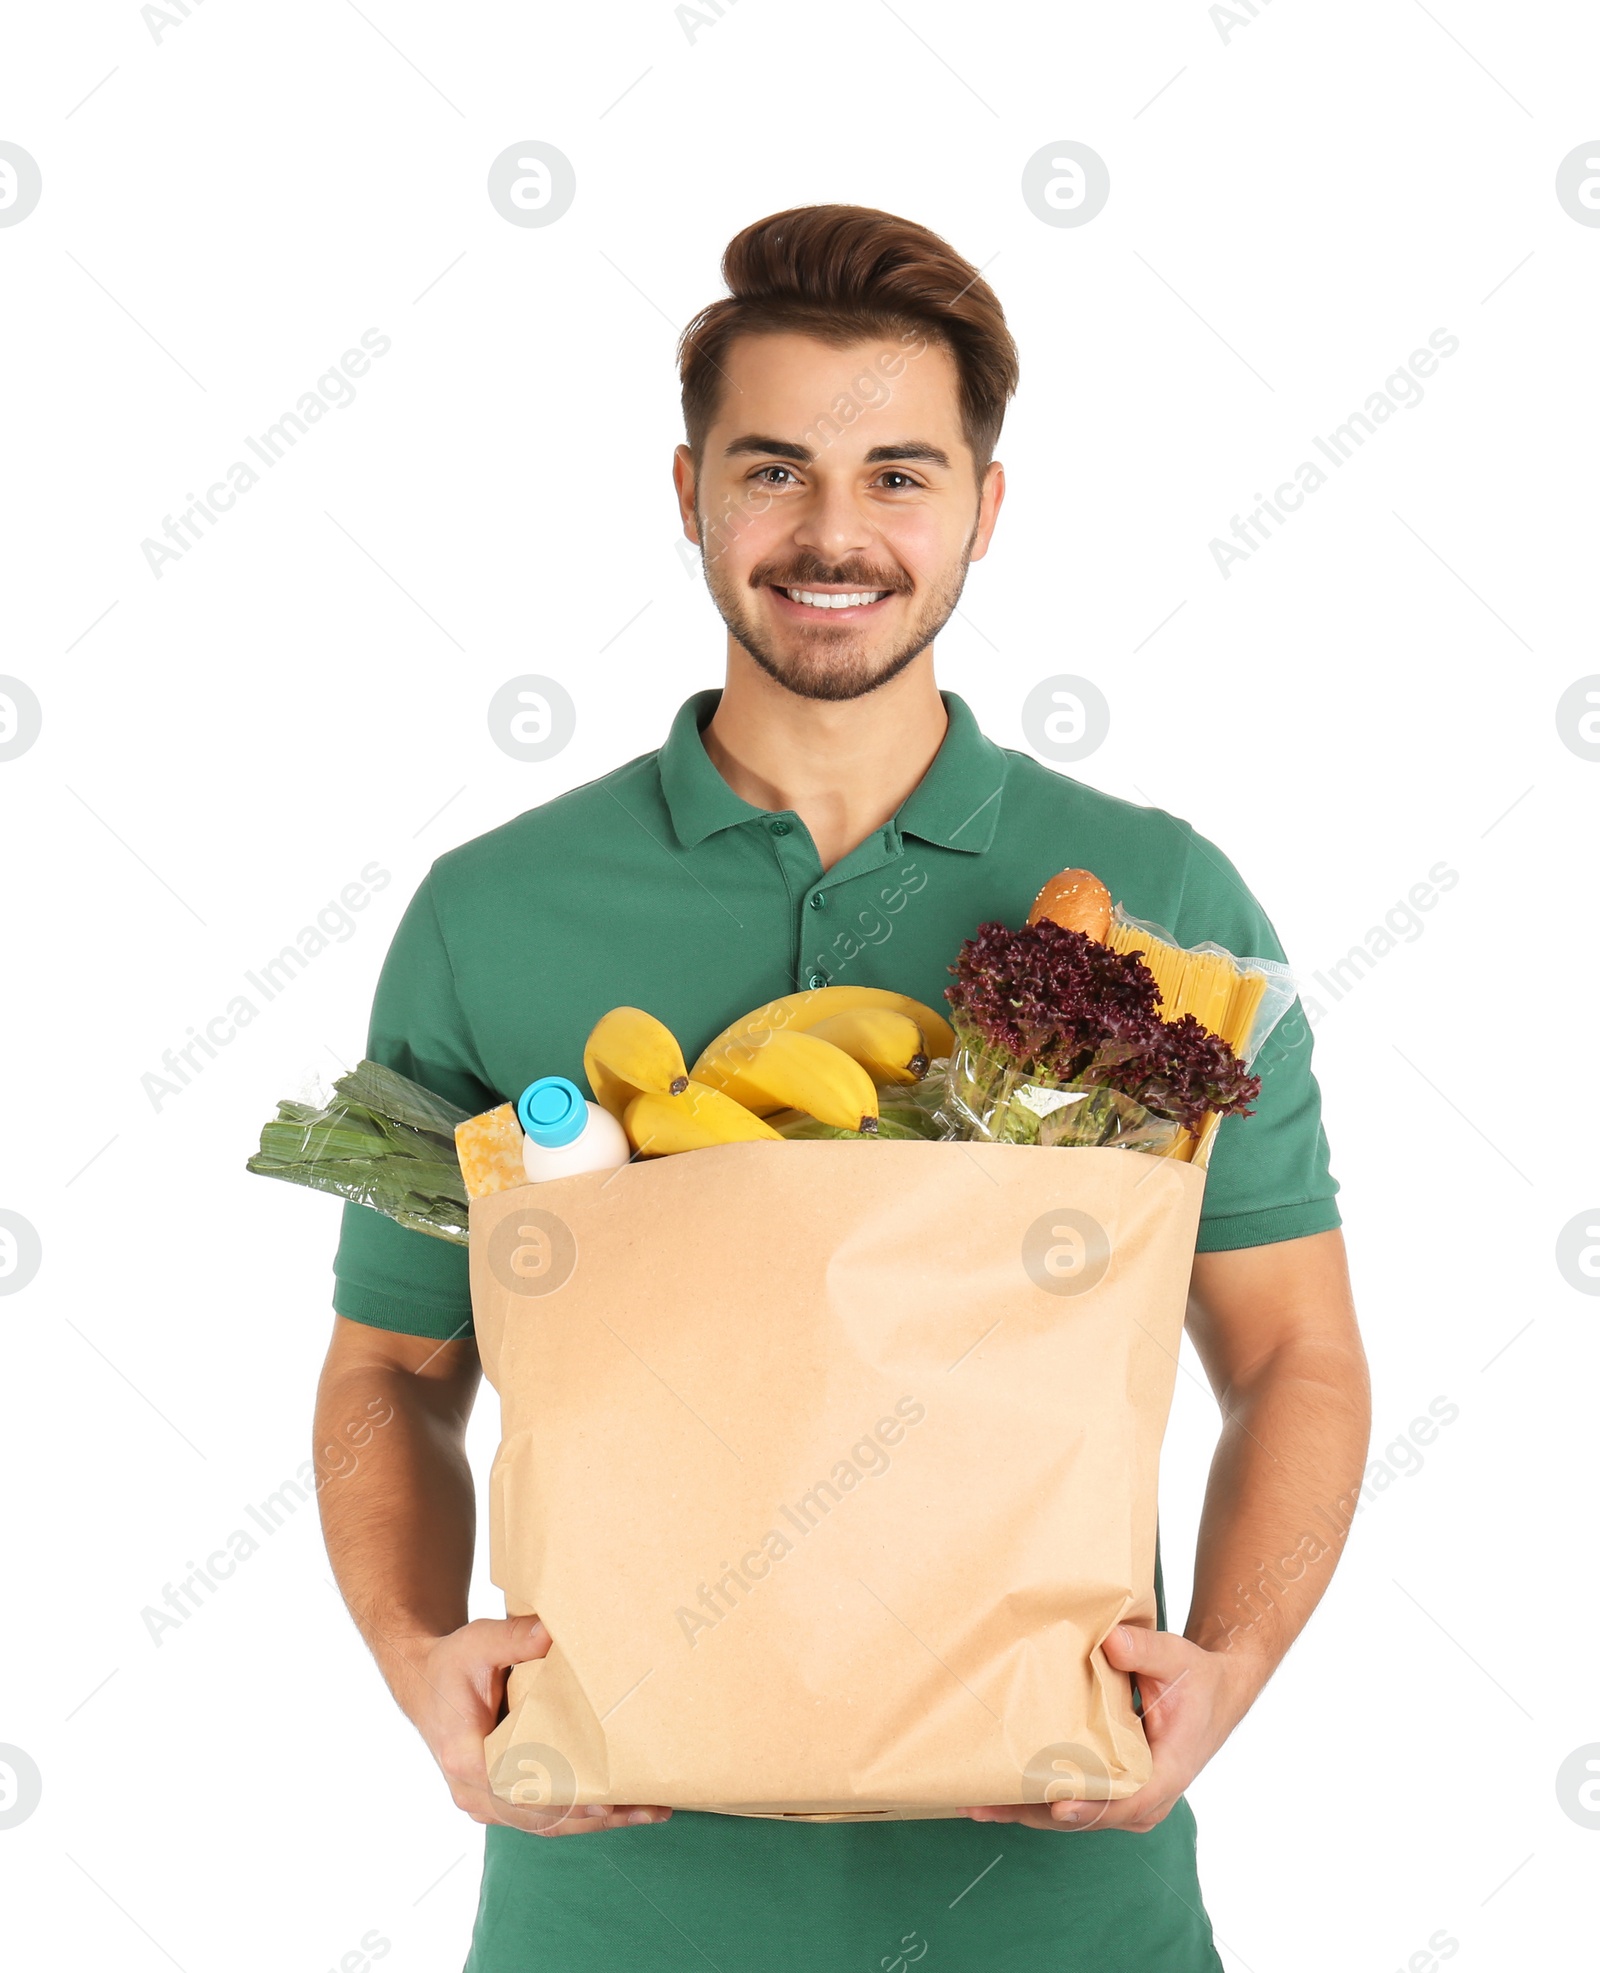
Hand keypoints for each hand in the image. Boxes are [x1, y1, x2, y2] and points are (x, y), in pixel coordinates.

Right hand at [391, 1614, 672, 1836]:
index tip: (609, 1799)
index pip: (524, 1792)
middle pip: (543, 1818)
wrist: (423, 1680)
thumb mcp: (477, 1642)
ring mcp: (486, 1801)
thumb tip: (551, 1631)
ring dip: (596, 1821)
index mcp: (467, 1760)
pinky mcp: (499, 1799)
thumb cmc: (451, 1663)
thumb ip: (514, 1638)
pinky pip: (542, 1816)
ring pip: (546, 1824)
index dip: (568, 1799)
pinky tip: (619, 1807)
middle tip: (650, 1808)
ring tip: (648, 1812)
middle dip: (598, 1815)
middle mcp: (474, 1793)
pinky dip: (580, 1813)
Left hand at [961, 1624, 1258, 1833]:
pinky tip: (993, 1794)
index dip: (1090, 1805)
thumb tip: (1111, 1641)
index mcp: (1166, 1773)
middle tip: (983, 1803)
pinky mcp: (1109, 1792)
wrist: (1212, 1694)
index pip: (1126, 1800)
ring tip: (973, 1803)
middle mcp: (1144, 1800)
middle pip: (1085, 1815)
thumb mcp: (1176, 1658)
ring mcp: (1125, 1802)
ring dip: (1024, 1810)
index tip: (1057, 1803)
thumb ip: (1145, 1650)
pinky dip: (1033, 1799)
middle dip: (1034, 1811)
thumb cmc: (1194, 1678)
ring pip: (1071, 1815)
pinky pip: (1070, 1801)